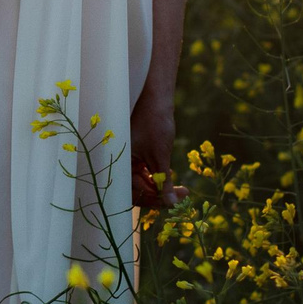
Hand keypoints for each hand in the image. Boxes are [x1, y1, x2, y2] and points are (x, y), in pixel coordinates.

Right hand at [131, 81, 184, 209]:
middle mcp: (121, 164)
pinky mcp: (135, 155)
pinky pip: (144, 173)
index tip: (175, 201)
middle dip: (160, 195)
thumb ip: (163, 182)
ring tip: (179, 188)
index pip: (136, 193)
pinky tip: (170, 175)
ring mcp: (128, 160)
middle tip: (181, 195)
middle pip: (139, 191)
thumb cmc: (154, 125)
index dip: (156, 200)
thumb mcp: (160, 157)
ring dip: (161, 186)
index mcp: (121, 165)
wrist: (155, 100)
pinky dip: (157, 176)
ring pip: (143, 183)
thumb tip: (171, 203)